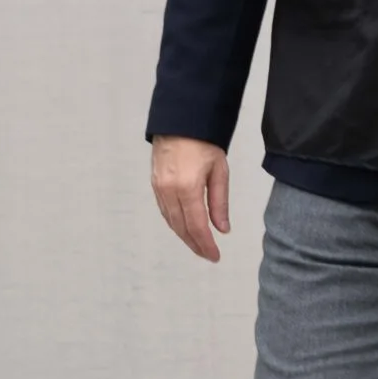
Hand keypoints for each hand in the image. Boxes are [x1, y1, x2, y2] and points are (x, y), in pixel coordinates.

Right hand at [152, 136, 229, 262]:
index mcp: (188, 187)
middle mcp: (169, 191)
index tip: (215, 256)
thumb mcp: (220, 171)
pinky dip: (175, 223)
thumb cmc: (204, 143)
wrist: (180, 122)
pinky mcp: (155, 184)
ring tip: (199, 245)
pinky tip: (185, 228)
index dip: (206, 245)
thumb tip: (222, 229)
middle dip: (195, 244)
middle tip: (208, 255)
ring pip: (171, 221)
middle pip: (182, 228)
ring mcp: (159, 188)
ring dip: (184, 236)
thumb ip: (220, 202)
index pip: (197, 226)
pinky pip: (164, 211)